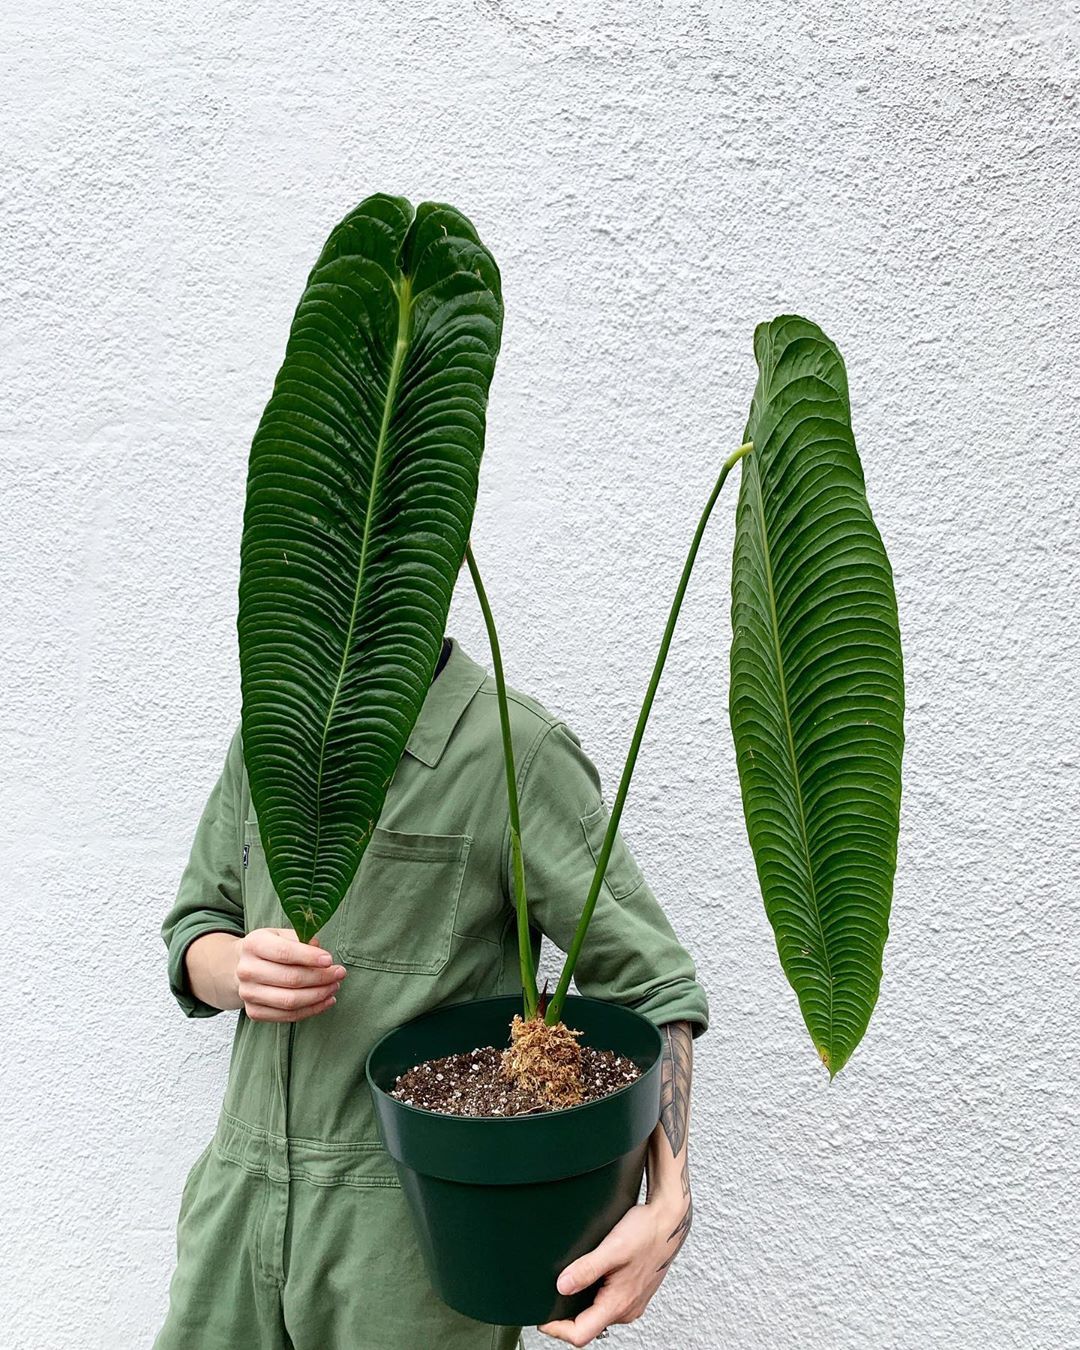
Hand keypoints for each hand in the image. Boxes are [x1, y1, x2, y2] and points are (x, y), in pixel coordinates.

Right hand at [234, 927, 345, 1021]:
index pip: (285, 953)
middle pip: (291, 979)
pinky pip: (287, 1016)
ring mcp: (248, 993)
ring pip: (290, 1001)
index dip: (310, 957)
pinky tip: (326, 1001)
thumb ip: (302, 940)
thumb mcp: (283, 935)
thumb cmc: (271, 948)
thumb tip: (320, 951)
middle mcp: (246, 970)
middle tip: (340, 973)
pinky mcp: (253, 1012)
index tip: (330, 960)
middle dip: (321, 978)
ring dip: (319, 995)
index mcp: (253, 944)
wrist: (244, 966)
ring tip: (335, 987)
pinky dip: (311, 1010)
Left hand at [538, 1193, 690, 1345]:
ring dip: (580, 1305)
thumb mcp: (612, 1248)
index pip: (581, 1334)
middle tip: (549, 1299)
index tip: (543, 1318)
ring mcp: (631, 1302)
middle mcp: (626, 1309)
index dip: (557, 1329)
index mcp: (619, 1304)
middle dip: (566, 1317)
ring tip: (568, 1284)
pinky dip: (594, 1295)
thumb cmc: (646, 1232)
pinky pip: (608, 1303)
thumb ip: (586, 1269)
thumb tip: (561, 1287)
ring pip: (598, 1314)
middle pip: (588, 1326)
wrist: (670, 1221)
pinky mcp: (633, 1292)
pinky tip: (591, 1276)